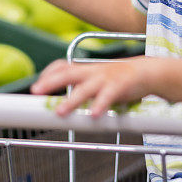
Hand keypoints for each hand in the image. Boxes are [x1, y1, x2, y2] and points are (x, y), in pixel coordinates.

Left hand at [30, 57, 152, 117]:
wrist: (145, 72)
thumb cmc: (118, 79)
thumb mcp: (97, 80)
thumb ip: (82, 89)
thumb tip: (65, 104)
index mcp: (86, 70)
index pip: (62, 66)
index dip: (48, 74)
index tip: (36, 86)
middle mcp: (92, 72)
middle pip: (68, 73)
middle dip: (51, 82)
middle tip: (36, 91)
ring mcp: (105, 78)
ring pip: (86, 88)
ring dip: (72, 100)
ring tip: (61, 111)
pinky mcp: (119, 86)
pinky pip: (108, 96)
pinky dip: (100, 105)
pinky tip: (93, 115)